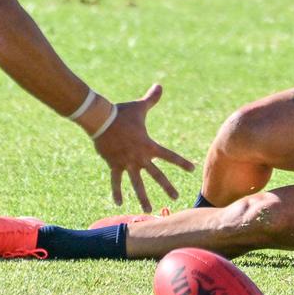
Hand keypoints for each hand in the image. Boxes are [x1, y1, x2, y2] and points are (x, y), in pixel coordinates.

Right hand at [93, 84, 194, 210]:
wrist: (101, 120)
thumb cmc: (121, 112)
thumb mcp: (139, 106)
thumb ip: (151, 99)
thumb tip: (160, 85)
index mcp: (149, 145)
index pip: (169, 156)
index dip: (181, 162)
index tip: (192, 169)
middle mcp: (140, 157)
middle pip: (157, 175)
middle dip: (167, 186)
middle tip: (176, 198)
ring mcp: (127, 162)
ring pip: (137, 183)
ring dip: (143, 196)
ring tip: (149, 209)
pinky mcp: (114, 164)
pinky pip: (116, 181)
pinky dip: (116, 192)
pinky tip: (119, 203)